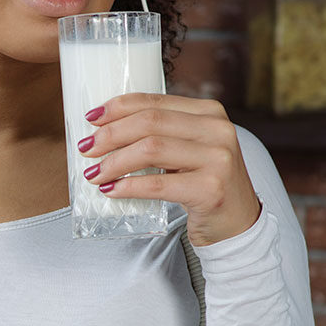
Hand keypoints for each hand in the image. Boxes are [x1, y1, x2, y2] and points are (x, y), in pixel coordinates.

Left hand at [78, 93, 261, 245]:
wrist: (238, 224)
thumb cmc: (203, 181)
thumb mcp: (189, 147)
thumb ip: (161, 131)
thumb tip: (103, 126)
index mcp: (209, 112)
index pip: (154, 101)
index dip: (118, 107)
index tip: (91, 117)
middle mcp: (218, 130)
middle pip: (149, 122)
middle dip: (110, 134)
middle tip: (87, 148)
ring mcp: (219, 159)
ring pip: (151, 150)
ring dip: (114, 162)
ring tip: (95, 173)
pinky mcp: (212, 190)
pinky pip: (158, 185)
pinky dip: (128, 187)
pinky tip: (112, 190)